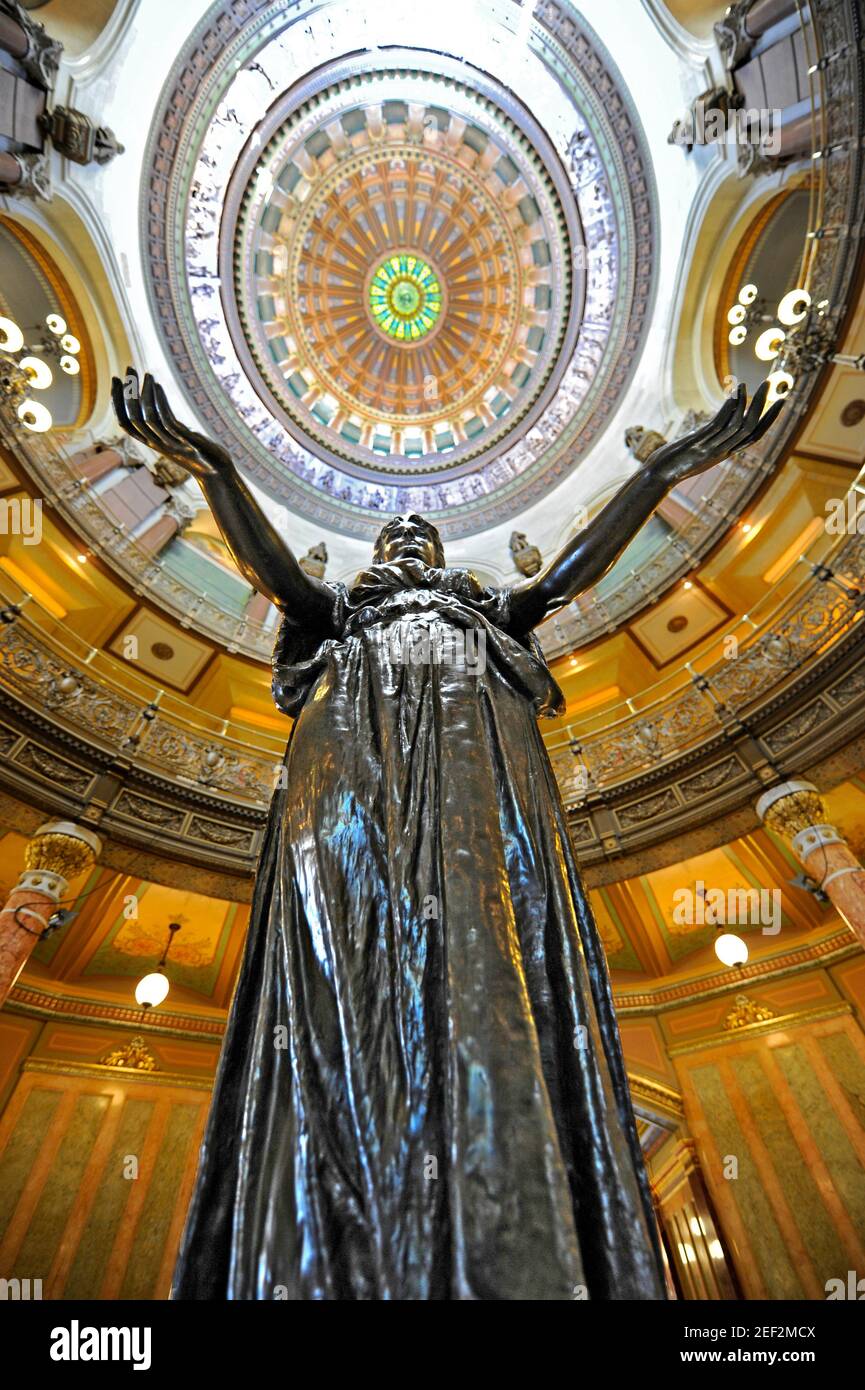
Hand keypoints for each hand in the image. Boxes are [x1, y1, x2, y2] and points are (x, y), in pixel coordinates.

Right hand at [111, 367, 232, 480]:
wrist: (216, 471)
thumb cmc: (198, 453)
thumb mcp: (177, 435)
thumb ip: (165, 421)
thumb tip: (157, 396)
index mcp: (152, 441)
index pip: (124, 421)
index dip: (117, 400)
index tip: (115, 379)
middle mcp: (156, 443)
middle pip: (132, 417)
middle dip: (127, 391)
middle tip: (128, 367)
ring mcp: (168, 442)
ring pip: (147, 417)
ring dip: (146, 392)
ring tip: (147, 373)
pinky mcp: (182, 440)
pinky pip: (166, 418)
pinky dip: (161, 401)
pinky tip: (159, 386)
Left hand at [646, 382, 782, 488]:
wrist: (658, 476)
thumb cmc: (676, 462)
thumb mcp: (700, 448)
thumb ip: (713, 437)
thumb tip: (720, 420)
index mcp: (726, 451)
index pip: (756, 435)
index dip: (770, 418)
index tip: (781, 400)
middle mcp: (723, 450)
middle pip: (751, 428)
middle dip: (763, 406)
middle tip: (770, 384)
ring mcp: (712, 448)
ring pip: (738, 426)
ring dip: (747, 403)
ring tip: (750, 384)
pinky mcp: (699, 444)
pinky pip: (719, 425)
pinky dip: (729, 408)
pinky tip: (735, 393)